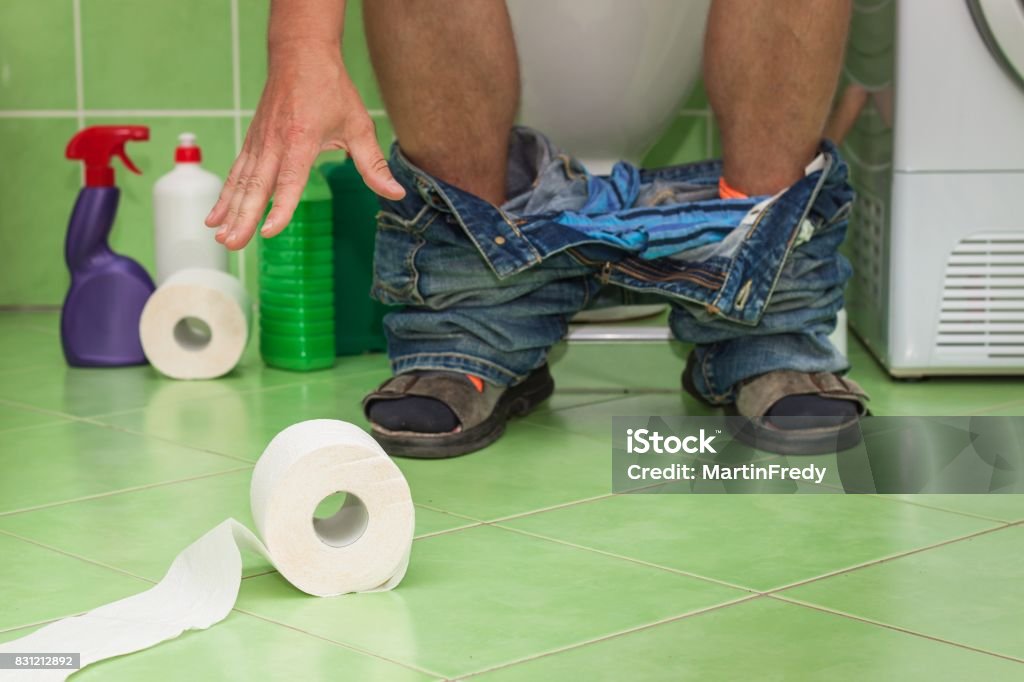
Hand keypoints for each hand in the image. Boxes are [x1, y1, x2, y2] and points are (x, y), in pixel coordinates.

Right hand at [205, 42, 404, 249]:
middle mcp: (275, 142)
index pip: (290, 180)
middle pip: (257, 186)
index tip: (270, 231)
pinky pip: (236, 173)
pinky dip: (224, 195)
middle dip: (243, 217)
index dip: (281, 207)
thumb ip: (374, 165)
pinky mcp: (252, 141)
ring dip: (229, 210)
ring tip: (221, 238)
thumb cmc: (331, 90)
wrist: (300, 53)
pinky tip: (215, 218)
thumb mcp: (359, 126)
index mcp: (302, 139)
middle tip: (232, 244)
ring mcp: (259, 141)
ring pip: (241, 181)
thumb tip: (396, 194)